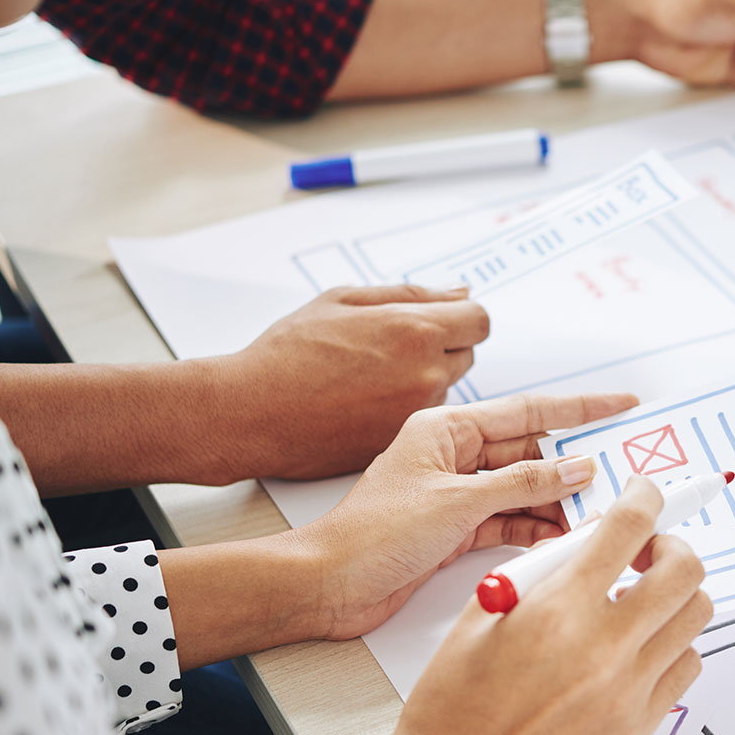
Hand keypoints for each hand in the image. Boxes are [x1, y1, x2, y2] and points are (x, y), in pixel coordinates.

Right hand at [209, 283, 489, 481]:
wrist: (254, 412)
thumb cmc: (288, 353)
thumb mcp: (344, 299)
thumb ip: (411, 294)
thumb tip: (458, 293)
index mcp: (415, 330)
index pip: (480, 320)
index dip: (461, 317)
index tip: (443, 320)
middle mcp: (426, 375)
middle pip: (467, 354)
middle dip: (442, 345)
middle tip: (391, 347)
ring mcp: (417, 413)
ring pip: (445, 387)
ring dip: (424, 378)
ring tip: (370, 377)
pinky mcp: (403, 441)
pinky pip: (424, 417)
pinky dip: (406, 407)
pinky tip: (366, 402)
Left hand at [295, 391, 637, 639]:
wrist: (328, 585)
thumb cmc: (372, 534)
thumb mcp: (457, 502)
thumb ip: (522, 483)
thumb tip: (576, 469)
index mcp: (448, 428)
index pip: (529, 410)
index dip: (581, 408)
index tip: (622, 405)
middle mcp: (455, 456)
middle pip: (532, 452)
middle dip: (575, 465)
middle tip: (621, 474)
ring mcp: (457, 494)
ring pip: (525, 490)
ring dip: (558, 502)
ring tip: (598, 511)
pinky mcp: (456, 530)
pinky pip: (510, 521)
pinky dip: (536, 528)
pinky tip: (563, 535)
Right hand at [354, 476, 711, 734]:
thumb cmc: (456, 700)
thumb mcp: (486, 610)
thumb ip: (546, 567)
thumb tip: (594, 536)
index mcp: (560, 610)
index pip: (630, 527)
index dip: (645, 496)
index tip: (644, 493)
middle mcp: (605, 648)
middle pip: (685, 569)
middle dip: (670, 544)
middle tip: (645, 550)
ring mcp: (628, 690)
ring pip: (696, 615)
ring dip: (676, 593)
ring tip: (642, 597)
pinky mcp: (638, 724)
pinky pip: (686, 665)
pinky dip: (672, 643)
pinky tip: (639, 644)